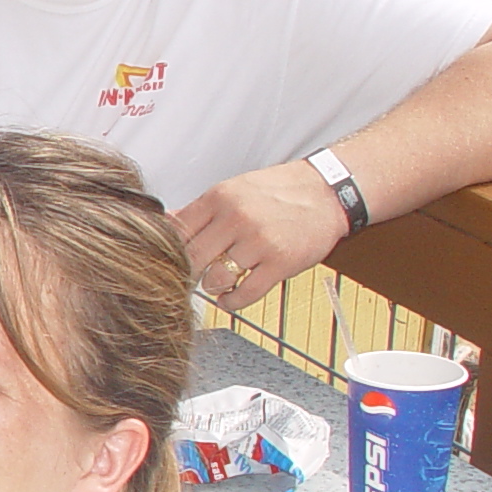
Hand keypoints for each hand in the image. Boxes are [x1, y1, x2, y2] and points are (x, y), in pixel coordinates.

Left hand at [171, 162, 352, 312]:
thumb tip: (165, 222)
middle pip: (192, 258)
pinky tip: (230, 298)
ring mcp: (258, 241)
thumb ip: (200, 211)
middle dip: (188, 273)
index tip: (171, 262)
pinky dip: (232, 301)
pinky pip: (245, 293)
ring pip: (215, 278)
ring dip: (212, 287)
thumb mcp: (233, 190)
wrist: (326, 192)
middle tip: (191, 278)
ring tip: (216, 284)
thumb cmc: (279, 191)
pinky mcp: (280, 263)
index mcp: (219, 198)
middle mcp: (236, 218)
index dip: (170, 252)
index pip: (178, 232)